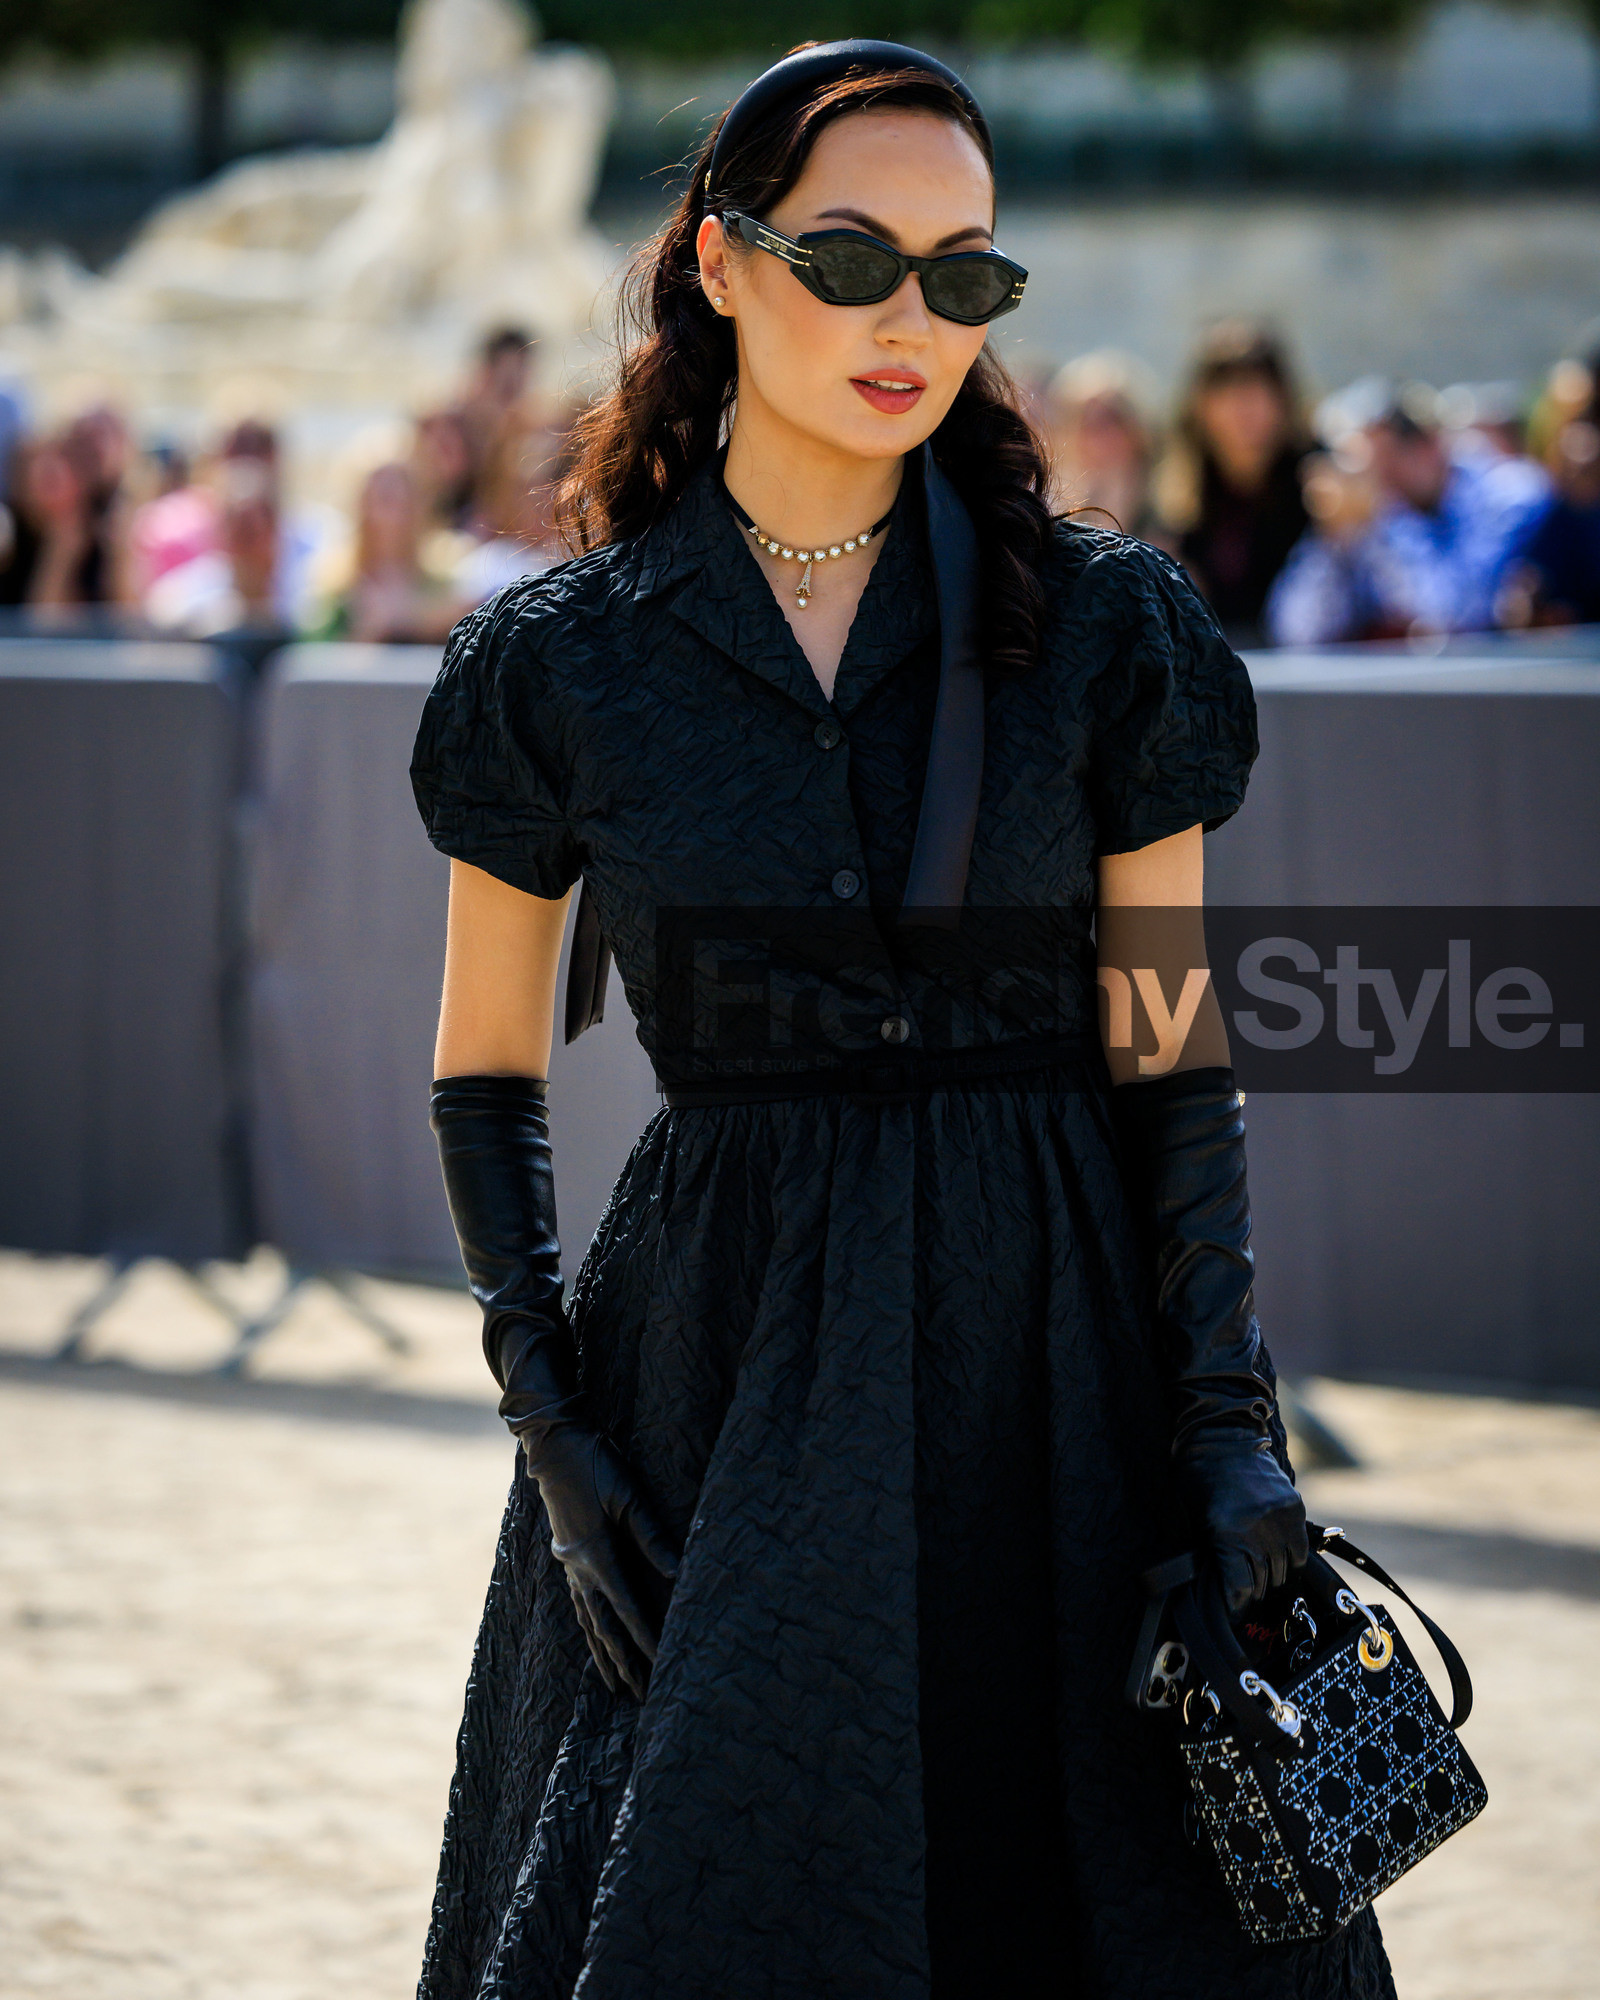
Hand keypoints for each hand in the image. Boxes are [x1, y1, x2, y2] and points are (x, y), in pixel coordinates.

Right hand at [522, 1424, 679, 1699]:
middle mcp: (577, 1565)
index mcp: (594, 1553)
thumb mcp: (628, 1494)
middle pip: (603, 1625)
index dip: (644, 1638)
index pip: (625, 1607)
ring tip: (614, 1683)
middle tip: (638, 1694)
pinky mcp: (566, 1551)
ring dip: (601, 1651)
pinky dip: (588, 1624)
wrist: (551, 1444)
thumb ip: (651, 1535)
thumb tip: (677, 1572)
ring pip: (587, 1617)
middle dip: (622, 1660)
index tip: (659, 1664)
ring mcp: (568, 1560)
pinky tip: (592, 1633)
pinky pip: (579, 1599)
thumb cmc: (593, 1463)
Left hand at [1181, 1431, 1308, 1613]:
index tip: (1233, 1612)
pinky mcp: (1293, 1506)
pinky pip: (1299, 1548)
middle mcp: (1256, 1527)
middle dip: (1253, 1593)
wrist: (1220, 1435)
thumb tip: (1222, 1587)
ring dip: (1273, 1578)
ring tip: (1263, 1581)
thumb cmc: (1197, 1478)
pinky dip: (1292, 1559)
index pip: (1239, 1587)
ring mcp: (1278, 1516)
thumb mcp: (1194, 1519)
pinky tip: (1282, 1564)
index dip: (1236, 1605)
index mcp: (1226, 1532)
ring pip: (1283, 1567)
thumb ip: (1211, 1553)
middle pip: (1262, 1580)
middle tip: (1246, 1597)